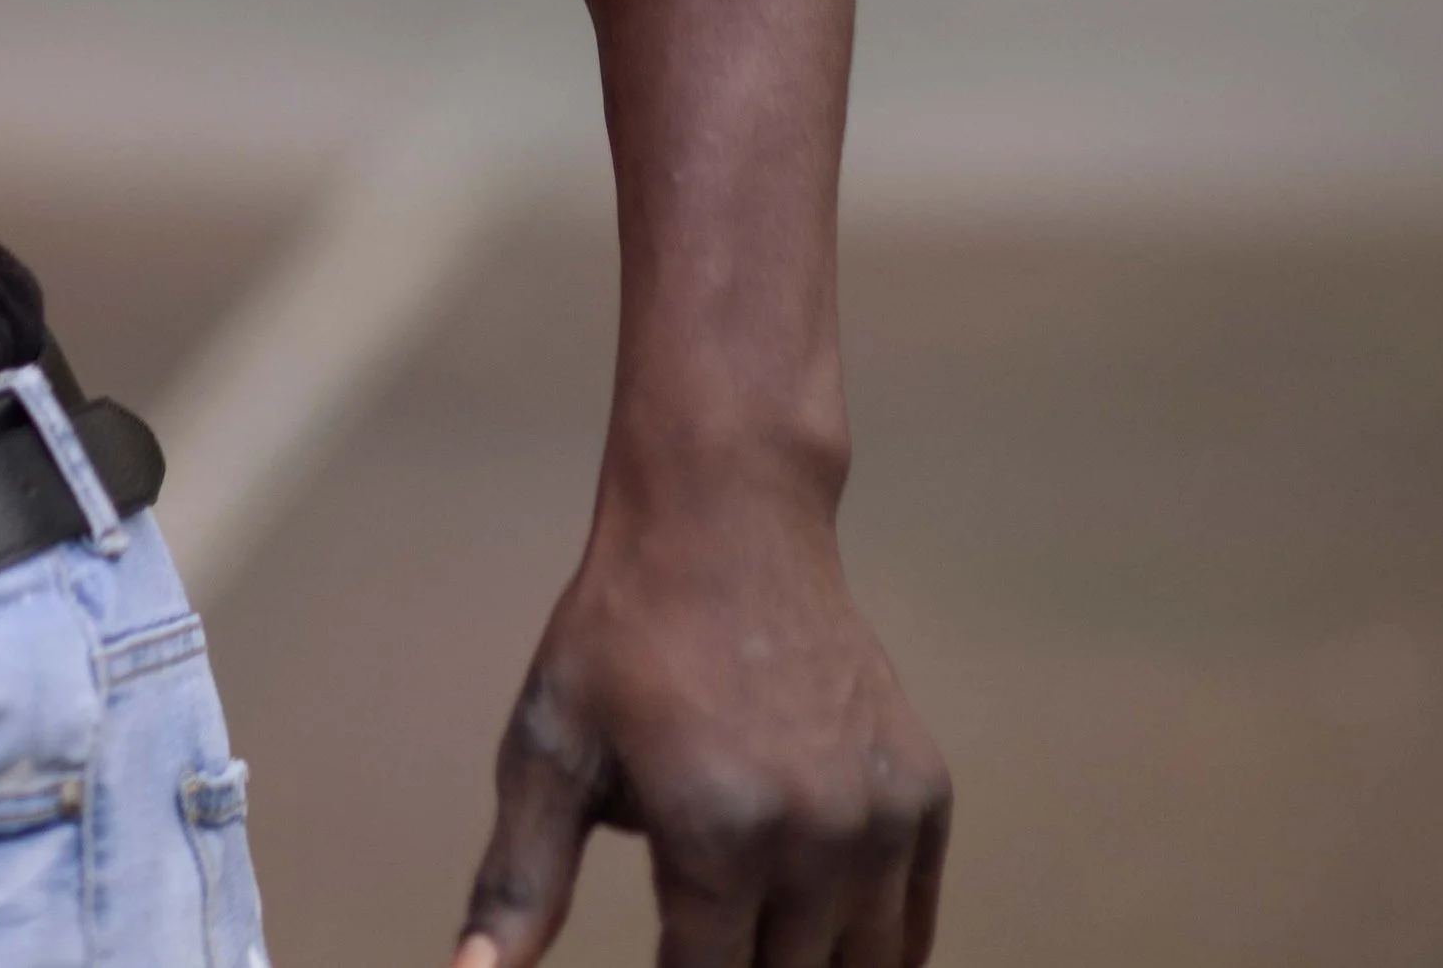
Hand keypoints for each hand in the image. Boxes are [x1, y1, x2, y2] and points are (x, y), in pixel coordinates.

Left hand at [454, 471, 949, 967]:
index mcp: (719, 832)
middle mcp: (816, 836)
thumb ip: (519, 881)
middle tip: (697, 931)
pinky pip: (910, 930)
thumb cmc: (624, 632)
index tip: (658, 958)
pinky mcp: (923, 793)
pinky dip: (870, 950)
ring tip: (749, 936)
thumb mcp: (551, 748)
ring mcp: (881, 817)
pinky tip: (818, 937)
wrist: (730, 519)